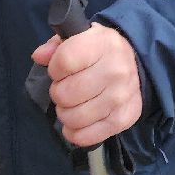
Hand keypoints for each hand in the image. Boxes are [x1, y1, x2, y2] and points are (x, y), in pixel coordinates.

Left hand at [31, 24, 141, 147]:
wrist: (134, 66)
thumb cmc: (100, 52)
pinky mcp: (122, 120)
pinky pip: (86, 136)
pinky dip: (74, 132)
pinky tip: (77, 122)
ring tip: (72, 104)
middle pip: (66, 93)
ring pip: (74, 117)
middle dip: (58, 92)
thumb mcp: (80, 38)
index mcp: (103, 43)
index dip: (54, 69)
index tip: (60, 70)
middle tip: (66, 88)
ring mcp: (120, 97)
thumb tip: (39, 56)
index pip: (64, 61)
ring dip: (65, 113)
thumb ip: (56, 46)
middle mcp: (115, 70)